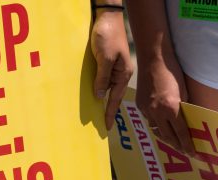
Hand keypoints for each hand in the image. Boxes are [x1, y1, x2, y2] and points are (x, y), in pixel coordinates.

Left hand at [91, 9, 132, 129]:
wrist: (107, 16)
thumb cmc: (108, 35)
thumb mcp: (105, 59)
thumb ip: (102, 78)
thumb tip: (100, 96)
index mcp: (123, 74)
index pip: (115, 99)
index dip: (110, 113)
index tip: (107, 127)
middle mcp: (120, 73)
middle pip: (113, 95)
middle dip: (108, 110)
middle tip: (102, 126)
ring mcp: (114, 68)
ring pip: (107, 87)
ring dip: (102, 99)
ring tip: (96, 114)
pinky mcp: (107, 61)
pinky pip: (103, 79)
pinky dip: (99, 87)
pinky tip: (94, 93)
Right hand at [135, 52, 194, 155]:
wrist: (153, 59)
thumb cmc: (172, 71)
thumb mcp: (184, 91)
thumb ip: (185, 107)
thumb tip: (188, 120)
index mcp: (171, 108)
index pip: (181, 133)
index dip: (188, 145)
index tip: (194, 154)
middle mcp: (157, 112)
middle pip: (168, 136)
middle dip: (177, 146)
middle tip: (185, 152)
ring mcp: (146, 109)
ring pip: (157, 130)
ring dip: (166, 137)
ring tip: (174, 142)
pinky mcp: (140, 105)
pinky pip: (149, 120)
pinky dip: (157, 126)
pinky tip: (162, 127)